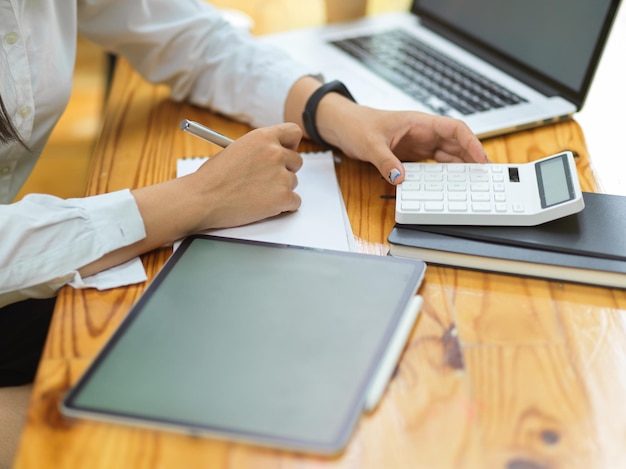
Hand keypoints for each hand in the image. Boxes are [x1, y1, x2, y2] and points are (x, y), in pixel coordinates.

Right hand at [186, 123, 303, 229]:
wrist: (202, 199)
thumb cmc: (212, 178)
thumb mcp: (235, 150)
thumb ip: (258, 150)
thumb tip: (271, 156)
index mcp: (262, 137)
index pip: (293, 133)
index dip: (290, 145)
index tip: (285, 152)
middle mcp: (275, 153)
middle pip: (297, 161)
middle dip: (285, 170)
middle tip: (267, 179)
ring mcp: (281, 175)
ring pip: (294, 182)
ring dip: (280, 189)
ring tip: (257, 194)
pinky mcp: (283, 197)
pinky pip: (295, 202)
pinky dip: (283, 206)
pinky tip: (264, 205)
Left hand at [318, 100, 486, 184]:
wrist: (344, 127)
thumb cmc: (357, 125)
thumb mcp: (370, 144)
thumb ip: (385, 161)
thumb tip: (399, 178)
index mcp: (419, 123)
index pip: (454, 129)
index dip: (472, 143)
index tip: (482, 158)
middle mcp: (423, 133)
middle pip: (456, 144)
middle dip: (472, 158)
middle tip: (485, 176)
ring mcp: (419, 144)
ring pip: (448, 155)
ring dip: (461, 167)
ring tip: (474, 183)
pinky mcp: (412, 155)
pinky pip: (434, 164)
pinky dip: (444, 173)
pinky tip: (450, 184)